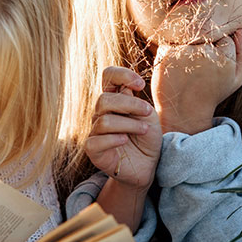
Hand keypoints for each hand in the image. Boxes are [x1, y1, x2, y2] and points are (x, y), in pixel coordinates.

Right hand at [85, 66, 161, 190]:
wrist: (148, 166)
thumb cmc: (147, 139)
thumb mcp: (147, 116)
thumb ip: (135, 101)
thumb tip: (124, 89)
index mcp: (114, 100)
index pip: (108, 76)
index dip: (122, 75)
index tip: (140, 85)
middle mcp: (101, 114)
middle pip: (104, 99)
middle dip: (130, 104)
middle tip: (147, 113)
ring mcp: (95, 132)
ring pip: (104, 120)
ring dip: (129, 124)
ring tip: (144, 131)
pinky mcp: (93, 151)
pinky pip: (96, 141)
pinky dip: (113, 139)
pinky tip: (125, 141)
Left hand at [152, 28, 241, 133]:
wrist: (183, 111)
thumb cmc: (212, 93)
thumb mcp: (235, 79)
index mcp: (225, 59)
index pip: (225, 38)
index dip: (220, 51)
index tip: (213, 66)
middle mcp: (205, 53)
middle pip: (207, 34)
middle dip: (205, 47)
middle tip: (199, 67)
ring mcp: (184, 52)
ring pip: (190, 35)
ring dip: (189, 47)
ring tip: (188, 68)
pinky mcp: (166, 53)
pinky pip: (172, 41)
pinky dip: (174, 51)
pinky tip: (176, 67)